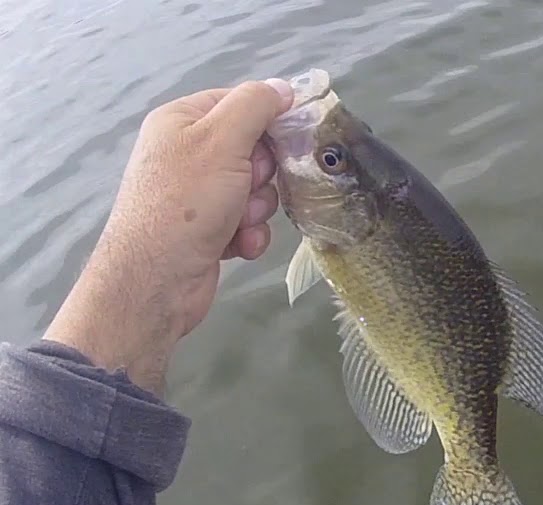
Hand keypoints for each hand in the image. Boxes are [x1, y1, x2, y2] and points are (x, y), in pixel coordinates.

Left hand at [44, 78, 294, 396]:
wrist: (156, 280)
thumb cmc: (186, 202)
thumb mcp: (223, 141)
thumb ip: (256, 106)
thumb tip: (283, 87)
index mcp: (182, 120)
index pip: (241, 103)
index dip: (268, 122)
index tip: (287, 142)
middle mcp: (186, 152)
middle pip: (253, 148)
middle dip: (263, 175)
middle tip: (249, 187)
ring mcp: (196, 193)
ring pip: (255, 189)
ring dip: (257, 209)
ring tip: (239, 223)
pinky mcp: (207, 227)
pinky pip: (247, 221)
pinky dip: (249, 234)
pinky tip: (238, 246)